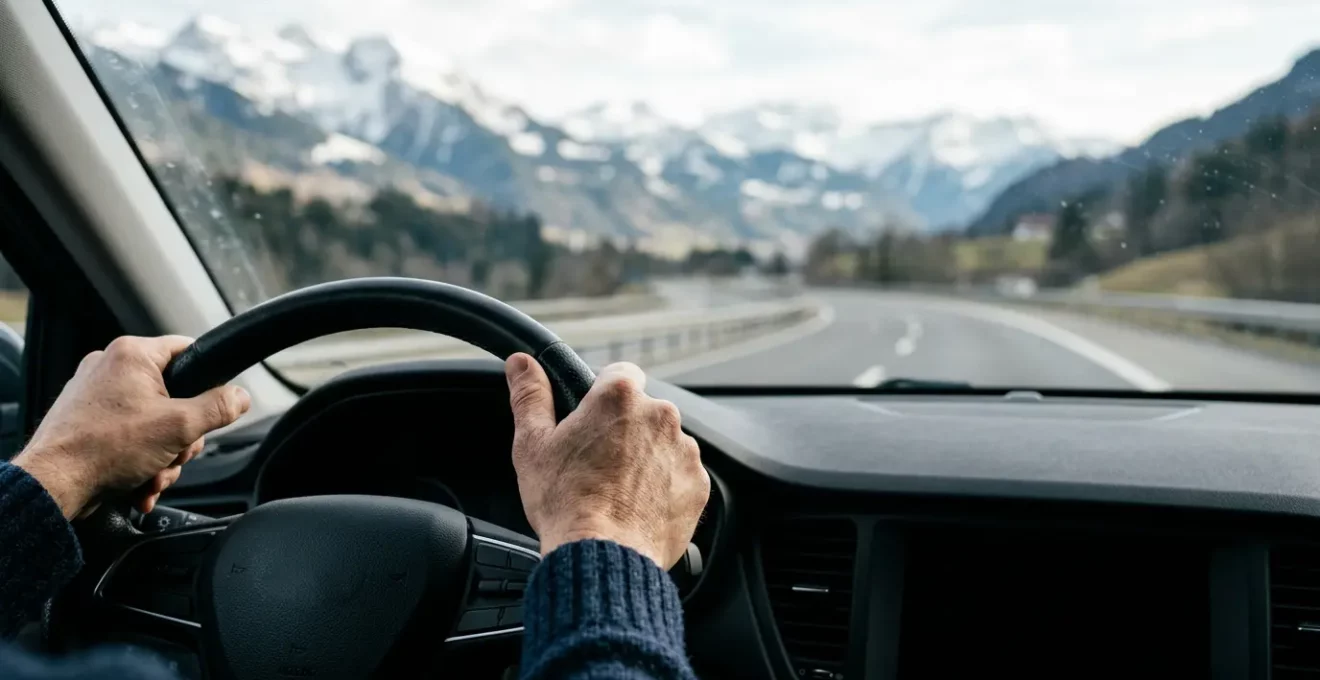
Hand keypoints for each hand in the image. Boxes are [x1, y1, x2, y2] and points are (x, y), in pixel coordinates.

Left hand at [13, 335, 250, 518]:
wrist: (53, 485)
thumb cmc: (105, 448)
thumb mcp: (180, 426)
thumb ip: (219, 407)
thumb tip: (241, 397)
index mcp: (132, 355)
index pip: (188, 349)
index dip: (208, 378)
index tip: (212, 405)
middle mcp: (110, 367)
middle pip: (175, 396)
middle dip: (182, 437)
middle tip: (176, 453)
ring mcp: (96, 395)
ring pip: (155, 422)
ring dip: (163, 456)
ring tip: (152, 476)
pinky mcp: (87, 421)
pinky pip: (131, 436)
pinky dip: (141, 462)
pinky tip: (139, 483)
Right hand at [505, 354, 708, 568]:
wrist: (604, 556)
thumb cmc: (566, 502)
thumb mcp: (532, 445)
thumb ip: (530, 396)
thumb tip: (521, 364)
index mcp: (620, 396)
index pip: (619, 372)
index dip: (602, 394)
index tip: (591, 418)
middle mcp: (660, 415)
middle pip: (642, 410)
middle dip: (624, 430)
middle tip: (596, 463)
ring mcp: (684, 450)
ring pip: (663, 443)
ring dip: (646, 458)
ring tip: (616, 490)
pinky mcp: (698, 484)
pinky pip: (681, 476)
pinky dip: (664, 486)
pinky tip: (637, 506)